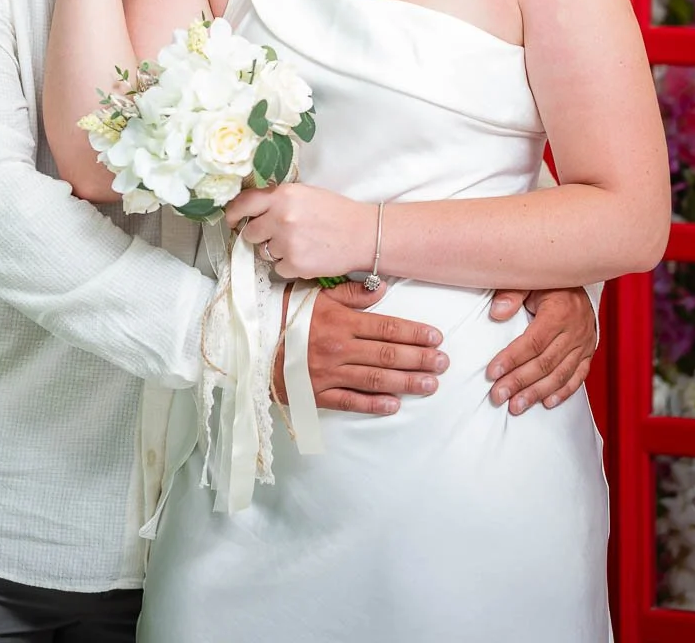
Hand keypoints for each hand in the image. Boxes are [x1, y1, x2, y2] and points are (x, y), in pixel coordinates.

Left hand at [226, 183, 365, 280]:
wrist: (363, 235)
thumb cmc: (336, 212)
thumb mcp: (304, 194)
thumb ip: (277, 199)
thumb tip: (251, 210)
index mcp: (282, 195)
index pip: (243, 203)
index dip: (232, 213)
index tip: (231, 220)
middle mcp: (280, 218)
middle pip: (250, 233)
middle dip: (259, 235)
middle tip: (276, 234)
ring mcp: (286, 243)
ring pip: (264, 252)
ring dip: (276, 251)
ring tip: (300, 243)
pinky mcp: (295, 265)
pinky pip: (278, 269)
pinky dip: (289, 266)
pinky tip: (306, 255)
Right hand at [281, 281, 447, 415]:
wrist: (250, 341)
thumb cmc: (285, 314)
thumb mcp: (316, 295)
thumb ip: (350, 293)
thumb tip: (383, 289)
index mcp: (339, 321)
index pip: (386, 327)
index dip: (414, 333)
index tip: (436, 337)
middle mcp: (338, 348)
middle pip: (387, 354)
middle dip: (419, 359)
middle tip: (444, 363)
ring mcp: (328, 373)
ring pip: (374, 379)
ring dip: (406, 382)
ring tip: (431, 384)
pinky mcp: (317, 394)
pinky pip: (349, 401)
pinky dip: (373, 404)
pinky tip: (394, 405)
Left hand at [486, 286, 597, 413]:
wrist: (582, 278)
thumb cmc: (550, 281)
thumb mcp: (530, 280)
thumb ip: (512, 294)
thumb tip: (496, 313)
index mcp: (558, 312)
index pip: (533, 342)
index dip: (511, 359)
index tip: (492, 373)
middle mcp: (574, 331)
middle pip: (544, 363)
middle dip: (519, 382)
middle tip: (498, 396)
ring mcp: (583, 344)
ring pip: (560, 375)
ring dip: (536, 393)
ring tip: (516, 405)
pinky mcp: (588, 353)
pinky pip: (577, 377)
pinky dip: (563, 392)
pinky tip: (546, 403)